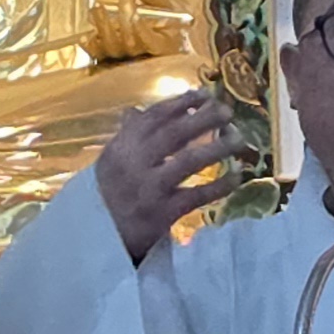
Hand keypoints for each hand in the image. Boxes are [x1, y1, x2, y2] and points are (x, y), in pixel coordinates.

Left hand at [88, 0, 182, 62]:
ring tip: (99, 5)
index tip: (137, 16)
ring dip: (103, 24)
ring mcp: (122, 58)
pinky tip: (85, 36)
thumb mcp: (168, 8)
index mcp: (161, 45)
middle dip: (124, 16)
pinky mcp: (107, 57)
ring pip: (110, 46)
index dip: (143, 31)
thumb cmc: (165, 20)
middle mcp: (141, 55)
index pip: (152, 42)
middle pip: (129, 41)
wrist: (156, 33)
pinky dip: (89, 45)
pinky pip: (96, 53)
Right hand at [96, 89, 245, 261]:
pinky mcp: (163, 213)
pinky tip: (237, 176)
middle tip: (227, 111)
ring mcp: (149, 188)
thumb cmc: (106, 196)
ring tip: (238, 138)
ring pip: (189, 160)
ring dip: (217, 146)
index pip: (154, 117)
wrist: (96, 238)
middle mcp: (134, 163)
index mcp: (122, 146)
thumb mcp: (109, 161)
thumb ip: (126, 136)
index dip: (181, 103)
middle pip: (175, 133)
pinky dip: (220, 185)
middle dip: (204, 119)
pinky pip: (198, 195)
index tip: (204, 94)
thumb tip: (134, 110)